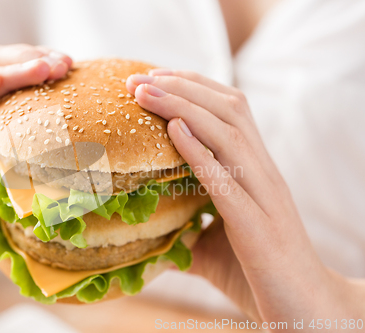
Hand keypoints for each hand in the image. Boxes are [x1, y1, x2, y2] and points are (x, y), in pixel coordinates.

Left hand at [126, 71, 364, 327]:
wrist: (304, 308)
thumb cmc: (257, 273)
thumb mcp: (215, 242)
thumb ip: (189, 226)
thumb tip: (151, 230)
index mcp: (256, 169)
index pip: (229, 108)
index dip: (192, 86)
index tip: (153, 78)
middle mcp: (263, 172)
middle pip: (227, 108)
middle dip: (180, 86)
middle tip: (137, 78)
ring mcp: (263, 195)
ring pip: (227, 132)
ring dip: (182, 107)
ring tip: (144, 92)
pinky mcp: (256, 225)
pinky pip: (227, 178)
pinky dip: (199, 150)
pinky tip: (174, 130)